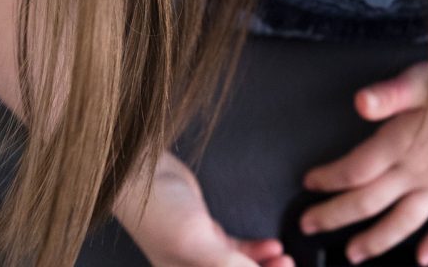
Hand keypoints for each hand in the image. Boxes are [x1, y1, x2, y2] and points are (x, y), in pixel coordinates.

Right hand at [116, 151, 291, 266]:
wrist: (141, 170)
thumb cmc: (156, 208)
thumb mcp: (195, 241)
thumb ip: (227, 265)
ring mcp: (199, 253)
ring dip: (264, 266)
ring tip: (286, 259)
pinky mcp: (205, 233)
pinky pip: (237, 251)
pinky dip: (257, 251)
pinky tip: (273, 246)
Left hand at [299, 60, 427, 265]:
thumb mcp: (423, 78)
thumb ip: (390, 93)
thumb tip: (359, 102)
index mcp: (401, 145)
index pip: (355, 170)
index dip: (329, 178)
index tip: (310, 181)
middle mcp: (418, 172)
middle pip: (369, 202)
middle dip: (335, 216)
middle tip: (310, 226)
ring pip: (403, 222)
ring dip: (376, 241)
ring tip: (354, 255)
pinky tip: (423, 258)